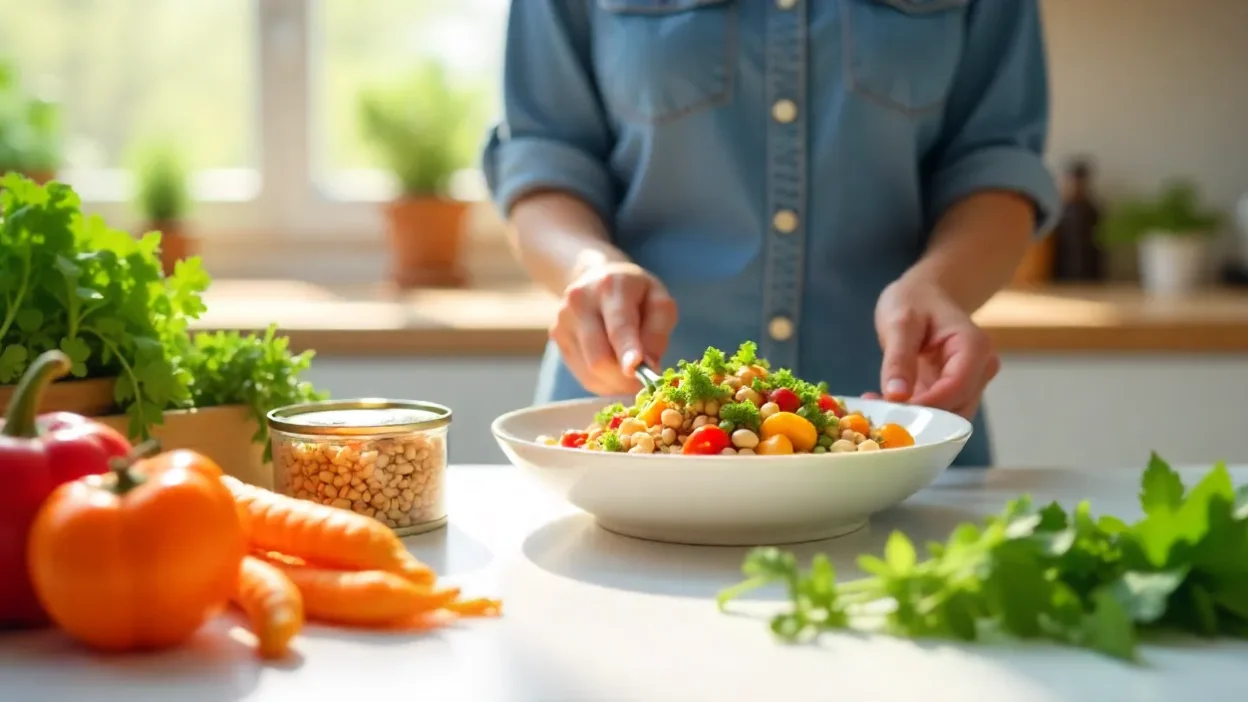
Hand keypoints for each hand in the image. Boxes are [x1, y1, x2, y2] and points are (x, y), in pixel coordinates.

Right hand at [551, 261, 678, 395]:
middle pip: (599, 358)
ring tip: (630, 370)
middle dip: (625, 378)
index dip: (627, 350)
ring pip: (590, 372)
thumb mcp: (659, 302)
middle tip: (644, 381)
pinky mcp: (557, 337)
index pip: (619, 326)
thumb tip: (648, 365)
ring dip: (616, 382)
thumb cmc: (635, 292)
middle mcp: (580, 302)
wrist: (596, 276)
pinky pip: (583, 375)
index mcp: (610, 287)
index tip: (635, 369)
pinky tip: (614, 368)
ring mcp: (563, 320)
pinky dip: (604, 381)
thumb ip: (657, 332)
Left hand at [865, 277, 999, 418]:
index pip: (956, 387)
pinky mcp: (952, 393)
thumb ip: (898, 358)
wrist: (925, 294)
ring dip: (914, 419)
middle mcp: (980, 370)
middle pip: (957, 410)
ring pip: (948, 418)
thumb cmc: (916, 300)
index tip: (892, 409)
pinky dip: (912, 413)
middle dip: (920, 417)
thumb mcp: (900, 322)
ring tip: (875, 404)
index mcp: (974, 347)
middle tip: (877, 411)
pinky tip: (882, 402)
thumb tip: (896, 396)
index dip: (926, 404)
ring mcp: (969, 384)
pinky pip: (937, 412)